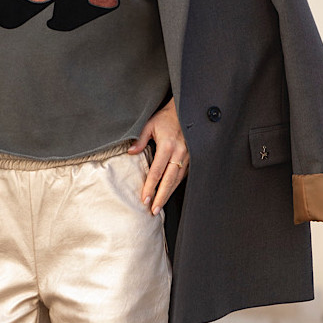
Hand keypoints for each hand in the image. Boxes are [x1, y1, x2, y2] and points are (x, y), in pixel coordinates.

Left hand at [128, 97, 189, 214]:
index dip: (150, 187)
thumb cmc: (166, 117)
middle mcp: (179, 153)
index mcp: (168, 145)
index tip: (144, 199)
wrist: (185, 112)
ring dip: (168, 194)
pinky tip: (168, 193)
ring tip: (159, 206)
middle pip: (169, 181)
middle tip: (153, 210)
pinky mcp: (191, 158)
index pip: (157, 171)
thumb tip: (130, 152)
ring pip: (177, 180)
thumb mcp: (150, 124)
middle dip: (161, 197)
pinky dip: (175, 186)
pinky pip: (182, 175)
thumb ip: (140, 139)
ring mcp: (187, 157)